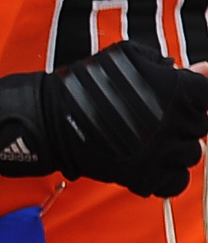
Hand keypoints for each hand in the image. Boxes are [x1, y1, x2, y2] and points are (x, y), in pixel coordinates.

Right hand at [0, 41, 207, 197]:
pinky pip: (176, 182)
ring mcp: (160, 152)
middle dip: (181, 122)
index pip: (205, 95)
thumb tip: (203, 68)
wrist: (49, 119)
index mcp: (174, 90)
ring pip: (191, 155)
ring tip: (152, 141)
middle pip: (200, 127)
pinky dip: (168, 176)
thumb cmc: (84, 85)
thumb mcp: (128, 60)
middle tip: (156, 119)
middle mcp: (173, 123)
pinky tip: (153, 163)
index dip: (193, 96)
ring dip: (176, 148)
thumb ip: (168, 67)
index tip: (180, 100)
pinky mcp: (145, 176)